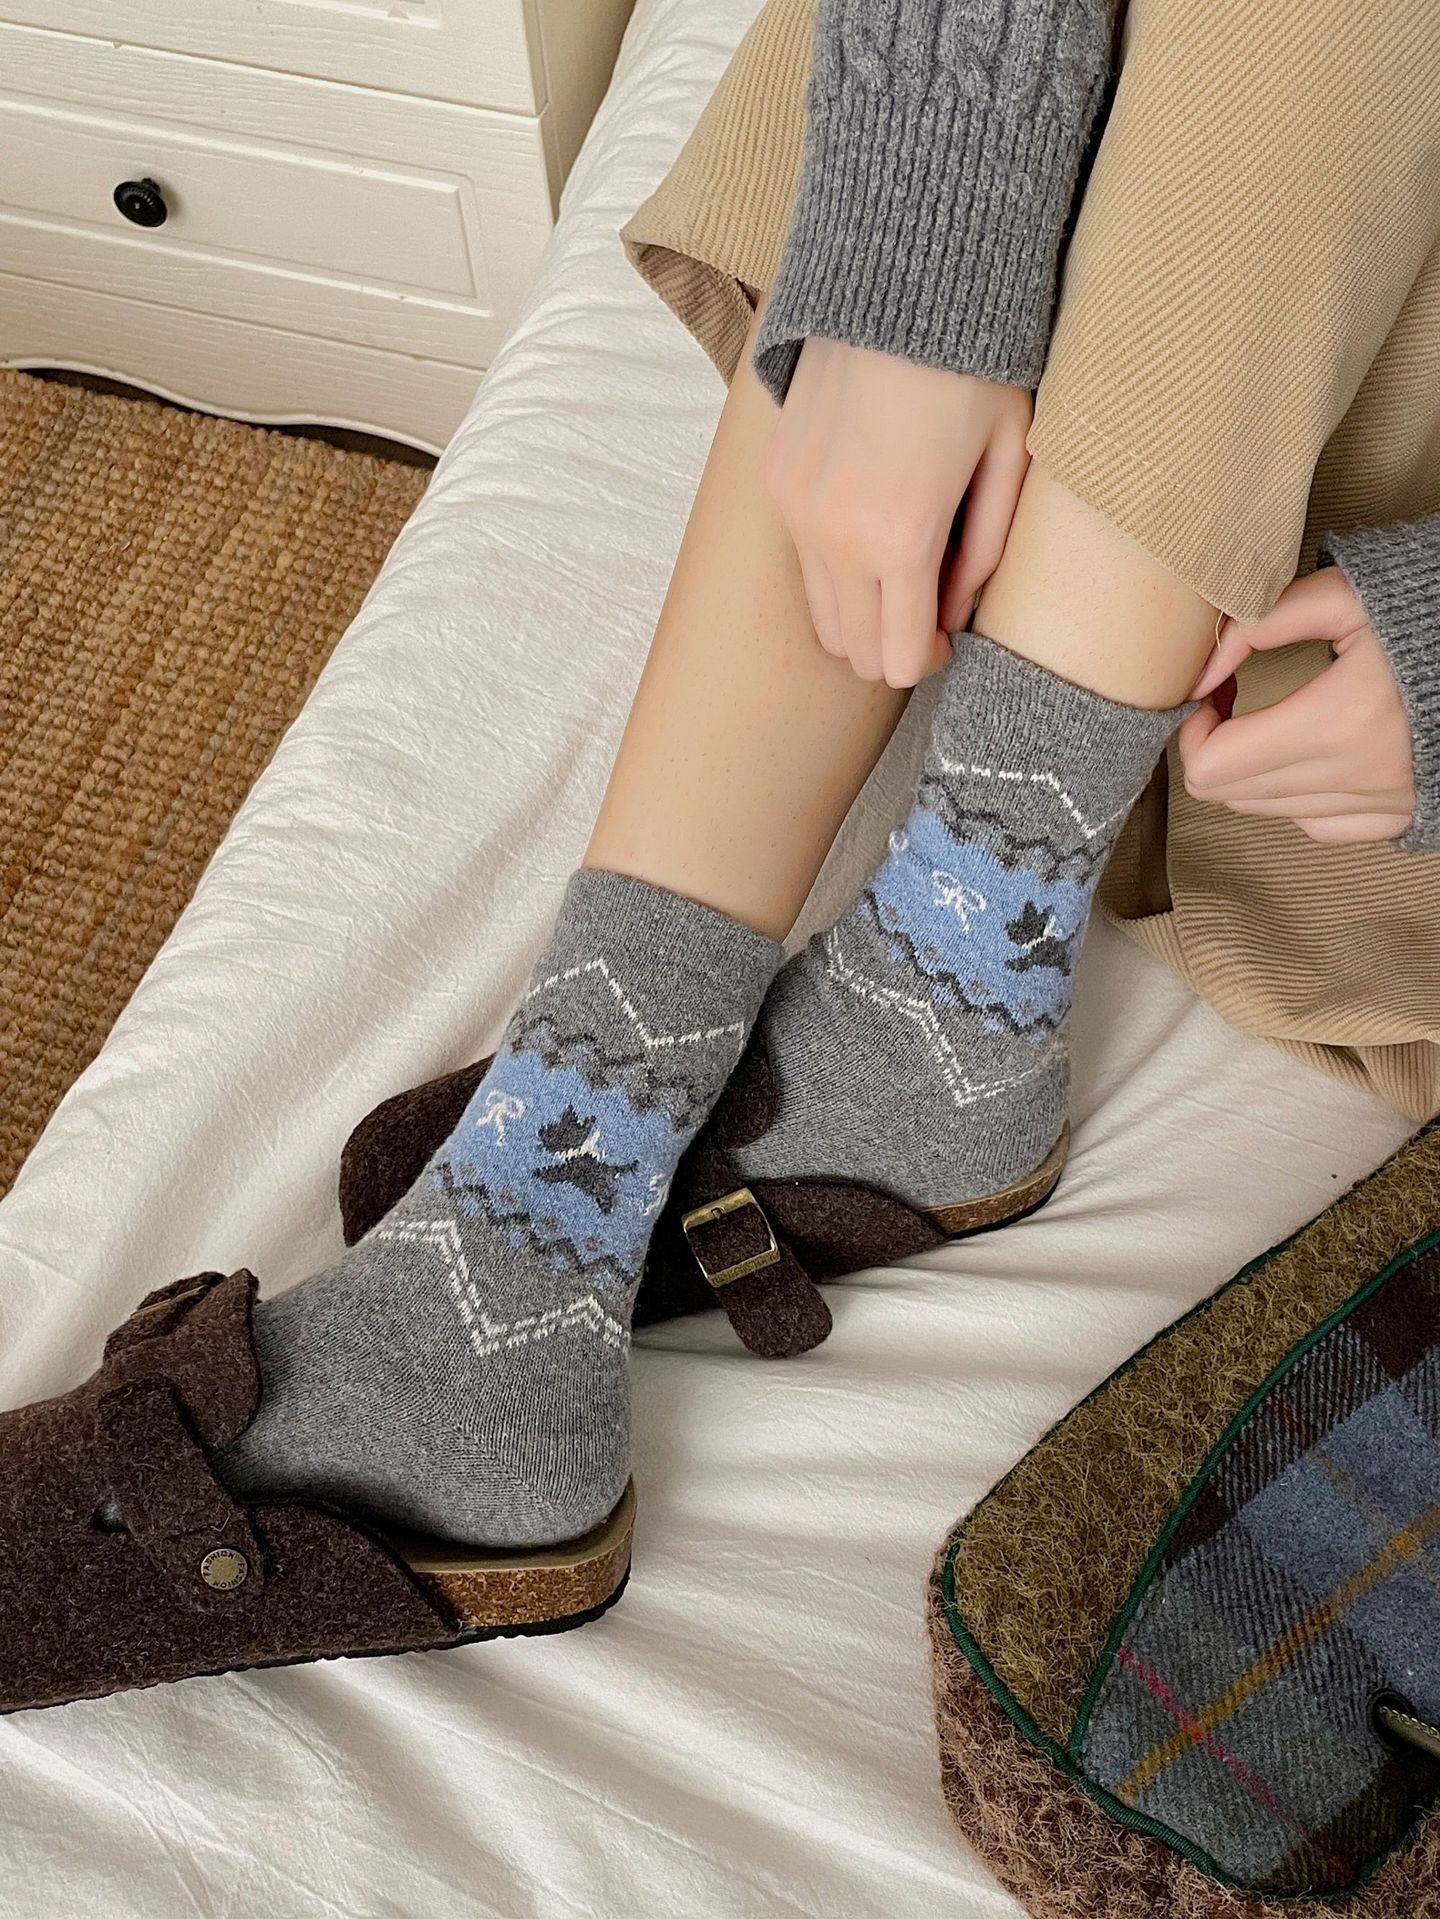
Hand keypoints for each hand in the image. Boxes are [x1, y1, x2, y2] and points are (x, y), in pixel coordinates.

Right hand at [767, 338, 1032, 687]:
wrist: (897, 279)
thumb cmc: (971, 365)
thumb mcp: (1009, 458)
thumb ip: (984, 552)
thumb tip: (952, 615)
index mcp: (902, 537)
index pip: (898, 659)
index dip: (928, 661)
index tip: (948, 637)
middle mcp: (836, 535)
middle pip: (854, 651)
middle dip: (892, 647)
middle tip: (926, 615)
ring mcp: (796, 510)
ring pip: (820, 616)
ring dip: (859, 614)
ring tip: (898, 575)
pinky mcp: (777, 482)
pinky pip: (801, 563)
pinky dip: (832, 571)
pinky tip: (867, 530)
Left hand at [1178, 568, 1414, 844]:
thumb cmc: (1428, 611)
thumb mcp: (1347, 593)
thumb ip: (1259, 624)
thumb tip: (1200, 673)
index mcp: (1340, 721)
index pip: (1214, 764)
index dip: (1192, 732)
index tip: (1207, 697)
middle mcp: (1359, 775)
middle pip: (1231, 794)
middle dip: (1214, 747)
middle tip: (1230, 701)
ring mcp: (1383, 803)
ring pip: (1268, 812)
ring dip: (1251, 770)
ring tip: (1270, 718)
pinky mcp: (1401, 815)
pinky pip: (1318, 826)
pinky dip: (1297, 797)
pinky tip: (1309, 755)